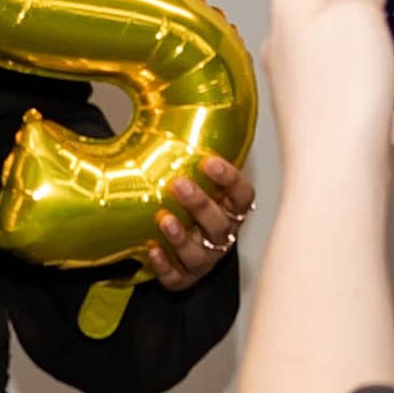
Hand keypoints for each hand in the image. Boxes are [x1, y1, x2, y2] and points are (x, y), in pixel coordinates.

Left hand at [143, 151, 254, 288]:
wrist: (176, 247)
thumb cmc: (187, 209)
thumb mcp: (193, 183)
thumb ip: (185, 159)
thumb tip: (160, 114)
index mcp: (230, 210)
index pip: (242, 196)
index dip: (230, 180)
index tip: (208, 162)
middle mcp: (222, 236)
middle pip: (220, 224)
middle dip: (200, 204)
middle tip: (179, 185)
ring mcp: (205, 259)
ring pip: (200, 254)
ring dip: (181, 237)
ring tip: (163, 219)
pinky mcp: (185, 278)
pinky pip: (177, 278)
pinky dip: (164, 265)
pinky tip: (151, 250)